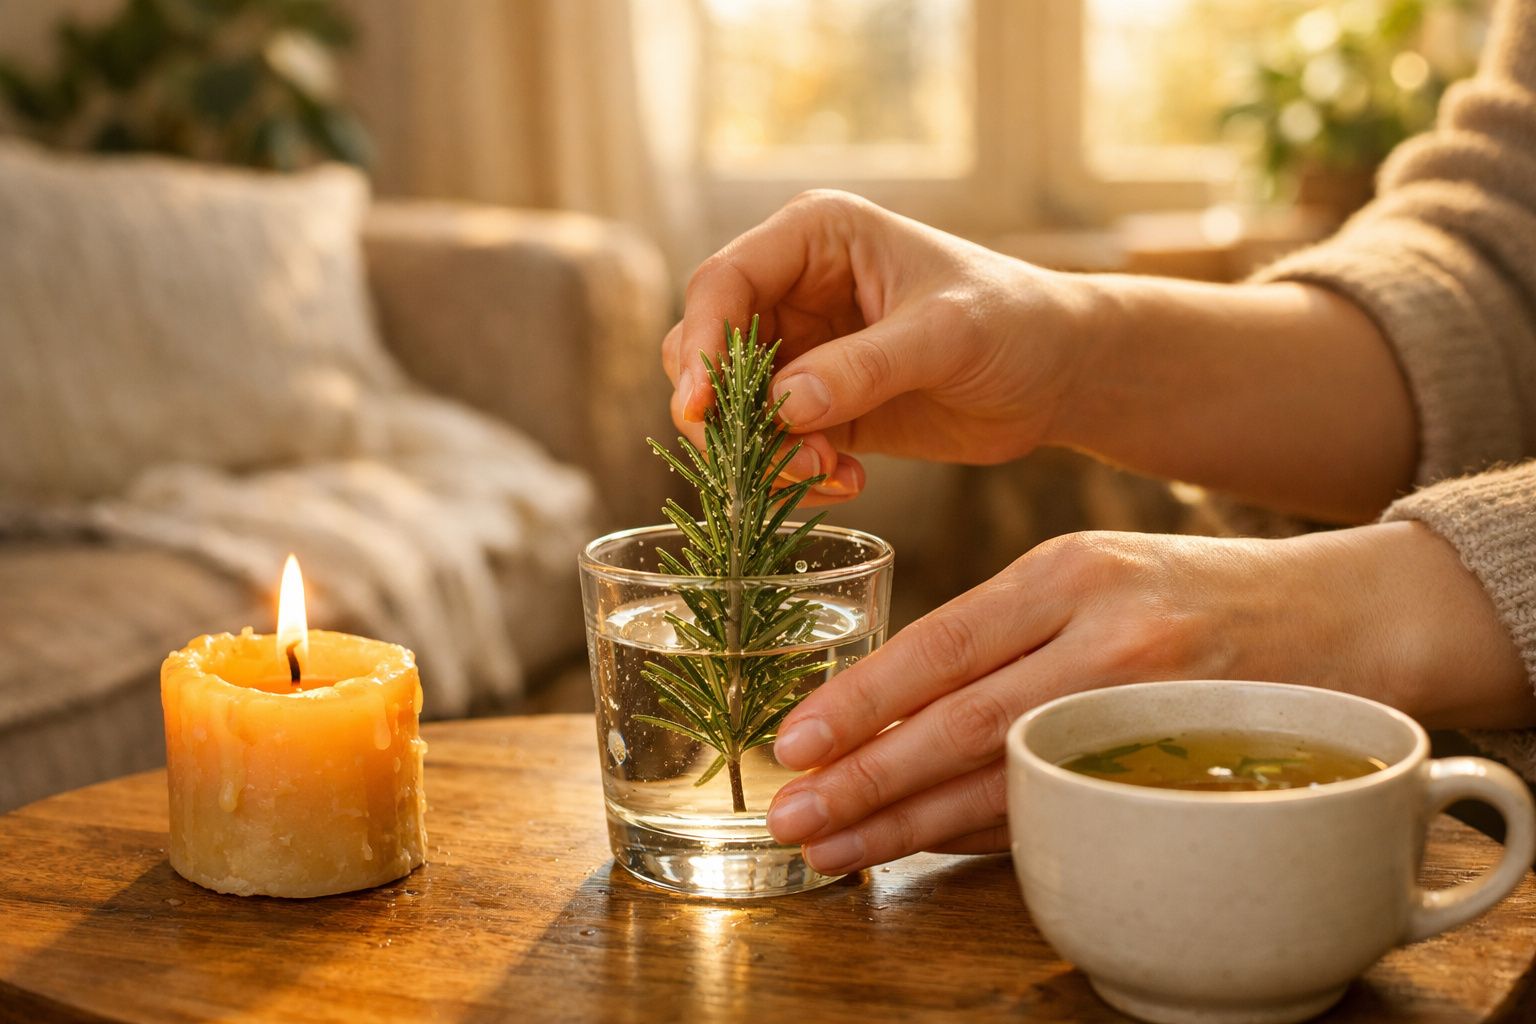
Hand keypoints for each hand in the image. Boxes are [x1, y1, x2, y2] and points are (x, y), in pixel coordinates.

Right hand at [662, 190, 1096, 503]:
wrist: (1060, 374)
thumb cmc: (1015, 322)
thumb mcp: (945, 335)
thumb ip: (865, 367)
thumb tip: (783, 406)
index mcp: (815, 238)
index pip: (723, 283)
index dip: (700, 342)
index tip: (699, 406)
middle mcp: (795, 288)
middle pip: (707, 348)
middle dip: (724, 412)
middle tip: (766, 459)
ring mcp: (803, 350)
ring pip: (732, 407)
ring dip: (764, 452)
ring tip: (827, 475)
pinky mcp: (820, 407)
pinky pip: (773, 445)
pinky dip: (794, 473)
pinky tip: (847, 483)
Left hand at [765, 522, 1532, 873]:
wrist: (1347, 613)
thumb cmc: (1196, 592)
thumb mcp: (1096, 575)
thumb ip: (1006, 634)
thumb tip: (890, 716)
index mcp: (1067, 571)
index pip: (941, 646)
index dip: (861, 704)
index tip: (794, 744)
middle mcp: (1105, 633)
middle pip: (961, 726)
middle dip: (867, 782)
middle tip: (794, 818)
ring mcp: (1152, 705)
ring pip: (1006, 780)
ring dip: (912, 824)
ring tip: (836, 849)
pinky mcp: (1185, 762)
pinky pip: (1064, 807)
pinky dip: (990, 833)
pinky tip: (926, 847)